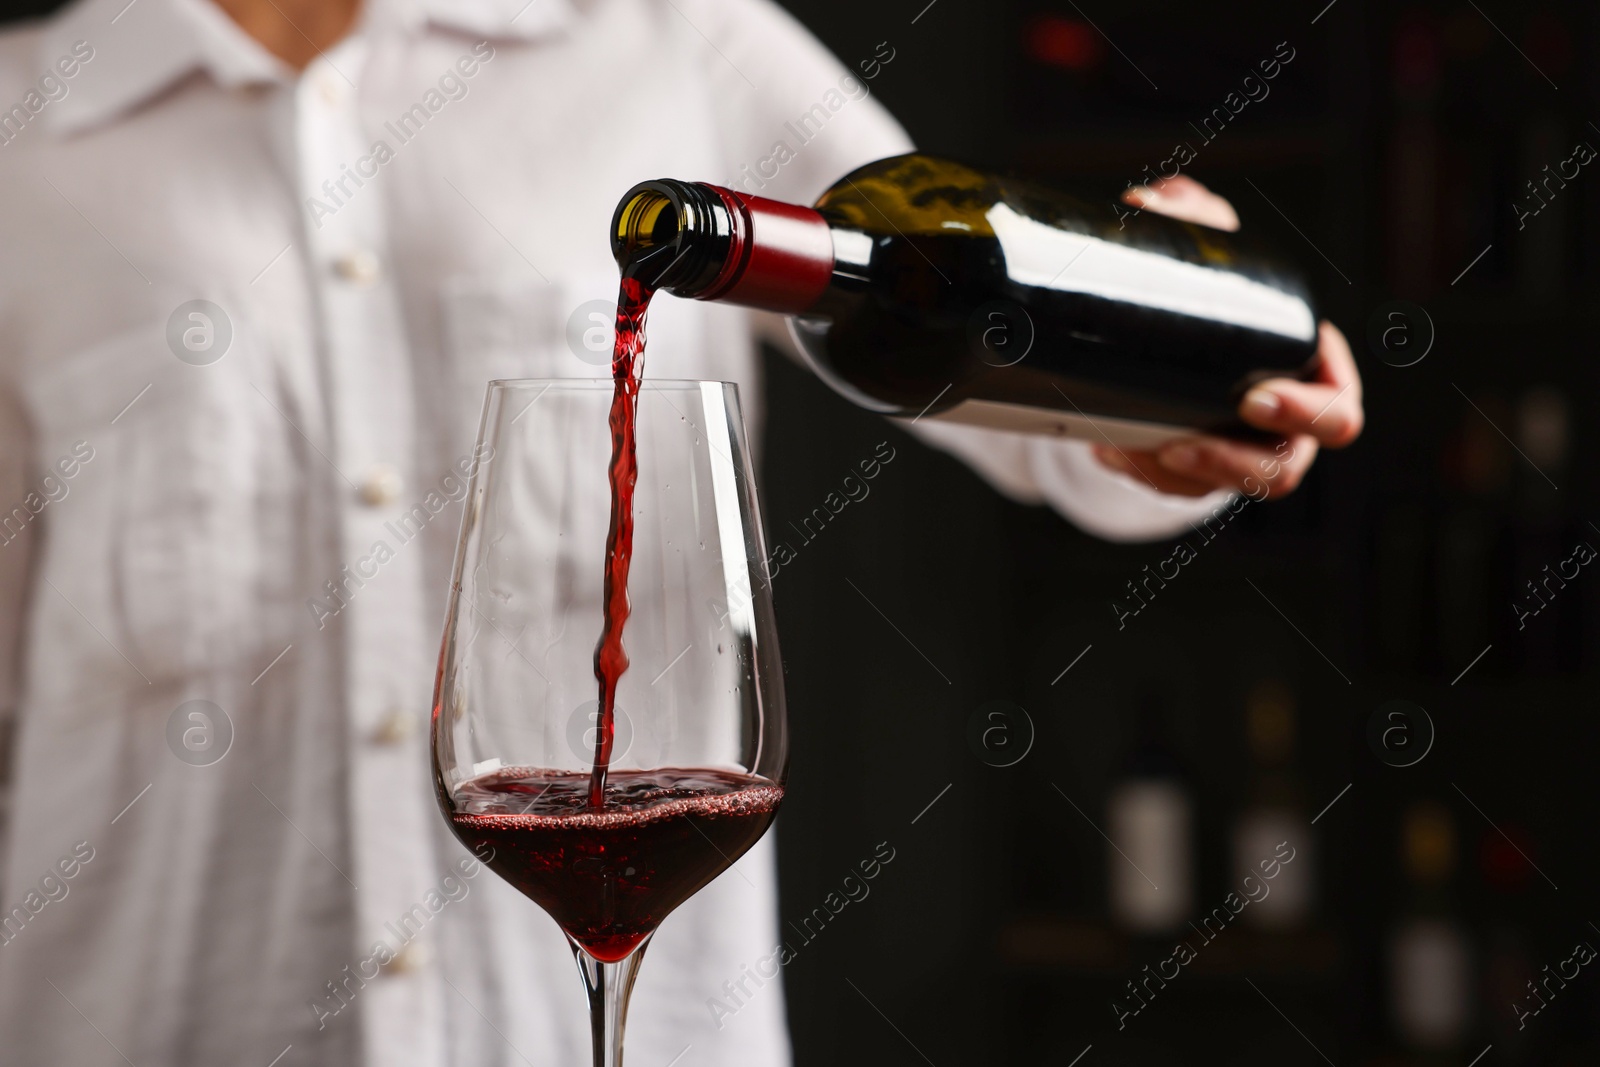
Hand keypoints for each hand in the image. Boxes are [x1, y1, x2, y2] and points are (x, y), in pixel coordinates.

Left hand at [1090, 176, 1363, 499]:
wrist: (1168, 335)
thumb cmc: (1213, 293)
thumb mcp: (1208, 249)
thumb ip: (1190, 214)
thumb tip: (1147, 204)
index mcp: (1308, 373)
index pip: (1336, 407)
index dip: (1305, 411)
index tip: (1253, 398)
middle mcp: (1283, 428)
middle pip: (1283, 468)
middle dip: (1238, 462)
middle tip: (1186, 443)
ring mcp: (1239, 457)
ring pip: (1220, 490)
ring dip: (1180, 476)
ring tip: (1140, 447)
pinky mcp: (1195, 476)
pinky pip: (1174, 490)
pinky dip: (1140, 471)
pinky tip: (1109, 448)